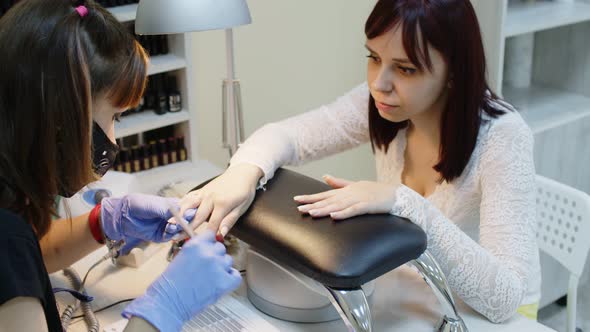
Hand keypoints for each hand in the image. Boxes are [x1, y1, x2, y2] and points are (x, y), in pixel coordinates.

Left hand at [100, 194, 195, 251]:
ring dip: (179, 229)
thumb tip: (182, 213)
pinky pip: (171, 237)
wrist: (122, 216)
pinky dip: (172, 236)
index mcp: (174, 205)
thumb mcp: (154, 205)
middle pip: (188, 221)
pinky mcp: (162, 236)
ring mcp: (168, 226)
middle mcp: (174, 216)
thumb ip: (168, 210)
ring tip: (171, 227)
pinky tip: (168, 232)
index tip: (189, 213)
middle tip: (181, 222)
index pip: (189, 208)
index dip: (191, 211)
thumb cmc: (138, 205)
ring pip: (181, 230)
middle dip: (186, 222)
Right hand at [122, 231, 241, 331]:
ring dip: (222, 267)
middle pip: (221, 248)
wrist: (168, 303)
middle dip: (215, 256)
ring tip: (210, 278)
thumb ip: (196, 250)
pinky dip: (230, 279)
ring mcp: (218, 267)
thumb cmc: (170, 283)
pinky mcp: (225, 282)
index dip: (209, 243)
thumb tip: (207, 247)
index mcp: (196, 245)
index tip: (208, 249)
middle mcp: (208, 253)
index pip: (211, 235)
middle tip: (206, 267)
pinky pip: (235, 276)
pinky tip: (220, 283)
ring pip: (228, 261)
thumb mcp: (181, 257)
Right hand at [178, 163, 262, 237]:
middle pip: (196, 216)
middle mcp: (210, 198)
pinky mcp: (202, 189)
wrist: (242, 173)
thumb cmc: (244, 191)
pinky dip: (181, 204)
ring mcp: (204, 193)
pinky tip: (174, 211)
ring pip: (188, 204)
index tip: (198, 245)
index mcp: (222, 204)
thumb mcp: (242, 207)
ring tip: (169, 225)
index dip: (205, 236)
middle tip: (175, 238)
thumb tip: (221, 234)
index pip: (211, 224)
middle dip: (185, 228)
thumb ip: (230, 221)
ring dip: (178, 215)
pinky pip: (189, 197)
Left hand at [294, 175, 396, 219]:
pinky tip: (334, 216)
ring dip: (324, 210)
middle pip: (327, 200)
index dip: (310, 198)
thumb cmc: (374, 190)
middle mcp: (348, 194)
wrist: (394, 194)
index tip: (297, 200)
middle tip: (299, 209)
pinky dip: (343, 213)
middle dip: (313, 205)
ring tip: (312, 213)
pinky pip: (353, 211)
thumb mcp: (354, 185)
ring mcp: (357, 199)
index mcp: (344, 191)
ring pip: (337, 206)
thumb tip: (325, 177)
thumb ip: (339, 183)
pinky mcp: (366, 206)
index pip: (324, 195)